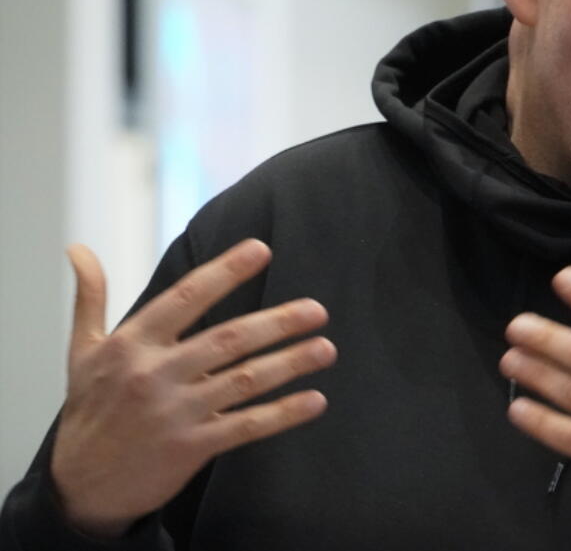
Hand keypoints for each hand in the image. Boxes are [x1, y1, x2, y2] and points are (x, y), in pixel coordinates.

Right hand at [50, 239, 335, 538]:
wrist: (81, 487)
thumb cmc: (90, 410)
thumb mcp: (83, 351)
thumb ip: (90, 298)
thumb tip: (78, 249)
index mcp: (133, 344)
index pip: (186, 297)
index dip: (225, 271)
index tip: (261, 249)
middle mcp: (155, 374)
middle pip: (228, 339)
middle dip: (277, 323)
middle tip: (318, 309)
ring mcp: (176, 413)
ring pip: (245, 381)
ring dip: (290, 364)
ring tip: (326, 348)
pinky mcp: (192, 447)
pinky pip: (247, 426)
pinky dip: (283, 413)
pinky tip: (315, 400)